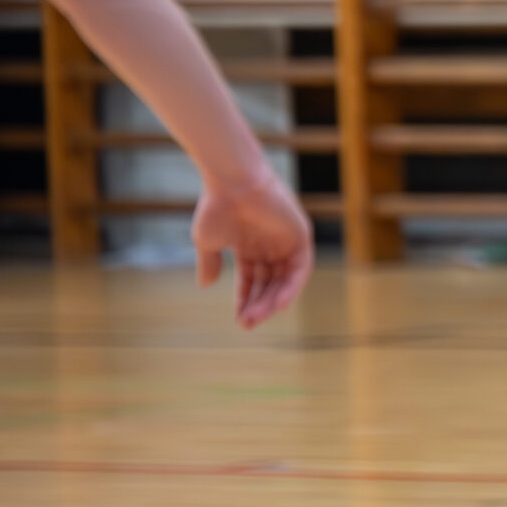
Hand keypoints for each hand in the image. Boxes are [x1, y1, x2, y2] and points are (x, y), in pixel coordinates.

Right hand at [192, 170, 313, 327]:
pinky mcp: (301, 234)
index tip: (239, 320)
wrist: (232, 182)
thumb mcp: (208, 241)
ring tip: (258, 317)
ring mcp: (286, 240)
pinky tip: (278, 304)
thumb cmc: (216, 206)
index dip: (245, 300)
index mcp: (249, 245)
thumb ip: (210, 264)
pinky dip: (292, 287)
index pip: (252, 280)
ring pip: (284, 280)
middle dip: (259, 305)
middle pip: (269, 283)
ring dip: (273, 300)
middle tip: (247, 323)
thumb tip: (205, 286)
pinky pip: (301, 269)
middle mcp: (270, 244)